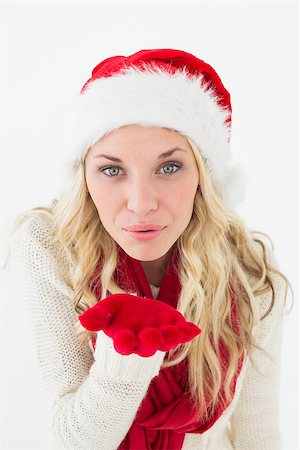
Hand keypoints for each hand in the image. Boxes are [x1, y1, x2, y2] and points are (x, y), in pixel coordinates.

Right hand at [79, 293, 200, 356]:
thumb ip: (98, 317)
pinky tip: (194, 329)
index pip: (124, 345)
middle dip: (149, 341)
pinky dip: (187, 332)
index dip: (123, 342)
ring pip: (165, 341)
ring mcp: (159, 337)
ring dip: (171, 337)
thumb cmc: (118, 316)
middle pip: (146, 346)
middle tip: (151, 334)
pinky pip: (181, 333)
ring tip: (176, 332)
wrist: (134, 316)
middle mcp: (143, 343)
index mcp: (125, 340)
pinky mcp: (172, 329)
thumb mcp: (106, 311)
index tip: (122, 338)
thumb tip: (84, 320)